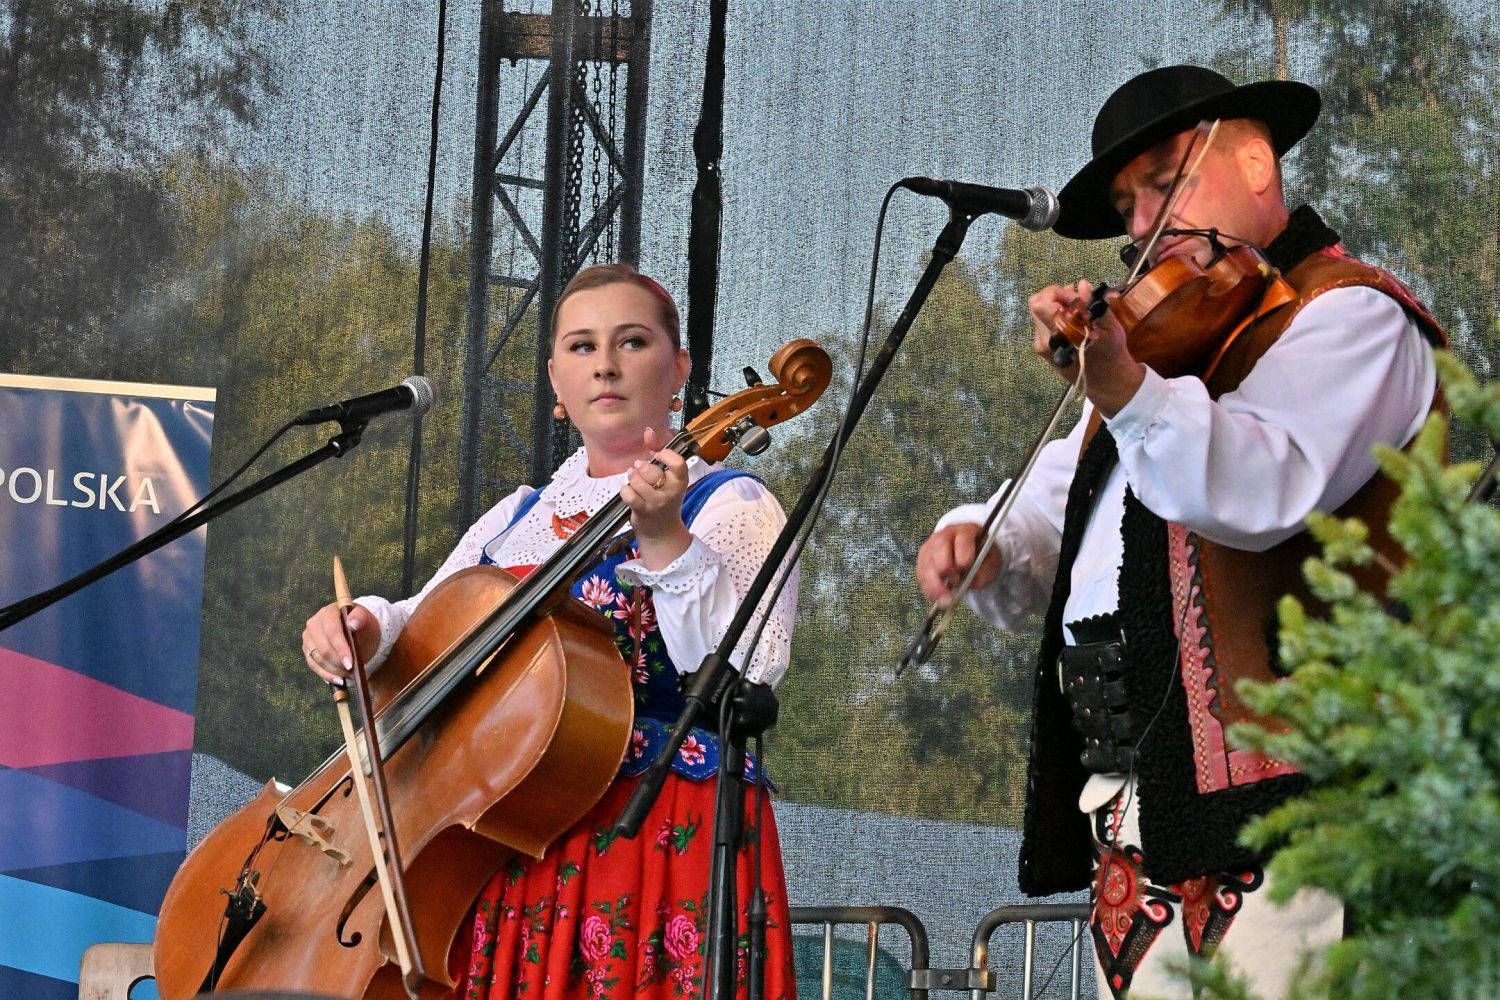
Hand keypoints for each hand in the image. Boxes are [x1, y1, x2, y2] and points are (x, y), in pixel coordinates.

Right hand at [302, 601, 378, 684]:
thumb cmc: (362, 624)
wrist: (357, 629)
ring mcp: (308, 637)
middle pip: (322, 647)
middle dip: (338, 662)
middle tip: (352, 672)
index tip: (351, 662)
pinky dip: (326, 675)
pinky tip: (339, 680)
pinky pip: (313, 666)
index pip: (332, 631)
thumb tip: (352, 624)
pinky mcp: (308, 650)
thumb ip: (360, 618)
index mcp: (328, 612)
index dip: (340, 648)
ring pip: (317, 658)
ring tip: (350, 676)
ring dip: (334, 670)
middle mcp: (314, 623)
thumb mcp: (366, 619)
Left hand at [620, 426, 690, 569]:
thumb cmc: (663, 497)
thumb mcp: (666, 475)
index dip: (665, 455)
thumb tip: (648, 430)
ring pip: (637, 481)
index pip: (678, 462)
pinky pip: (628, 494)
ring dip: (631, 478)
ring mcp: (657, 503)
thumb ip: (657, 450)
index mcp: (681, 480)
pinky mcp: (643, 512)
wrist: (662, 530)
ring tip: (634, 480)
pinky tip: (629, 493)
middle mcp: (671, 492)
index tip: (658, 456)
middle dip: (641, 467)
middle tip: (639, 469)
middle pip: (652, 471)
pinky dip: (625, 491)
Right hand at [916, 523, 1001, 608]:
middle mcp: (943, 536)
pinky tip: (938, 598)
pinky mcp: (922, 560)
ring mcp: (930, 547)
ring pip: (926, 566)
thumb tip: (970, 583)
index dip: (964, 559)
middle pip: (939, 552)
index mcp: (965, 531)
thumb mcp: (991, 561)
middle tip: (956, 584)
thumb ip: (984, 571)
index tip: (967, 571)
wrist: (970, 551)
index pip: (962, 542)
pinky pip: (921, 575)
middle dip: (947, 571)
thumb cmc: (981, 555)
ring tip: (945, 601)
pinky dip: (928, 589)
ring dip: (935, 586)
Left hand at [1028, 280, 1144, 417]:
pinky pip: (1043, 323)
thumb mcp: (1110, 326)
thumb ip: (1093, 304)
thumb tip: (1082, 284)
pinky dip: (1056, 316)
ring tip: (1078, 311)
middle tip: (1077, 302)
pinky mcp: (1042, 349)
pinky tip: (1073, 321)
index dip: (1058, 293)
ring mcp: (1041, 346)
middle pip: (1036, 304)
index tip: (1077, 298)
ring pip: (1038, 312)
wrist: (1107, 382)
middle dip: (1056, 296)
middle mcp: (1045, 341)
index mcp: (1061, 335)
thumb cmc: (1112, 354)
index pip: (1040, 303)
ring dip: (1056, 306)